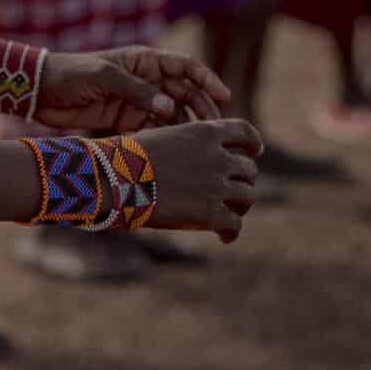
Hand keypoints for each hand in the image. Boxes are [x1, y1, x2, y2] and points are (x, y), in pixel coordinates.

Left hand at [32, 47, 232, 132]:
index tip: (224, 96)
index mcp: (145, 61)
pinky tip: (178, 151)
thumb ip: (137, 91)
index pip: (185, 67)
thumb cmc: (73, 74)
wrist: (42, 93)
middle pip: (185, 93)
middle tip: (216, 129)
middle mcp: (147, 80)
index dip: (207, 80)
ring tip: (202, 145)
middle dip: (203, 109)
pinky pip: (155, 130)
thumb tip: (168, 107)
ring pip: (173, 114)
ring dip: (188, 127)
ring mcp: (139, 102)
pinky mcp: (127, 121)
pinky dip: (167, 138)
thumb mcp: (105, 77)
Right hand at [136, 119, 265, 242]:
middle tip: (232, 194)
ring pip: (247, 197)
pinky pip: (234, 224)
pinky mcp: (210, 213)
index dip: (253, 143)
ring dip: (240, 207)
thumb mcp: (162, 137)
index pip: (245, 133)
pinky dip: (231, 231)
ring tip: (229, 216)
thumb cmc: (126, 158)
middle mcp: (217, 157)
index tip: (256, 152)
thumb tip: (188, 157)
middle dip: (242, 181)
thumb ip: (184, 145)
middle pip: (248, 170)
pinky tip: (223, 237)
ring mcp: (216, 185)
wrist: (114, 180)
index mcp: (205, 132)